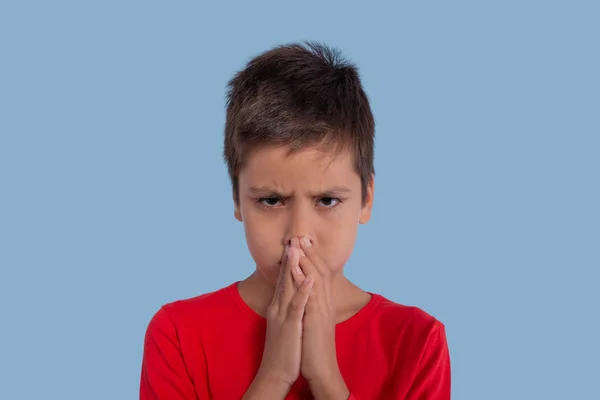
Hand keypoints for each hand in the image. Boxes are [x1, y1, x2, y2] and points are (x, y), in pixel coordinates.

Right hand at [255, 241, 314, 388]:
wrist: (276, 373)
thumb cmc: (286, 349)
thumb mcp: (286, 323)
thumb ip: (289, 308)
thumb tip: (294, 295)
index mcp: (279, 306)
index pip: (285, 278)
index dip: (290, 260)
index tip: (295, 243)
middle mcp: (278, 307)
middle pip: (285, 277)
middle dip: (290, 256)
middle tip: (294, 237)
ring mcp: (282, 316)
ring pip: (288, 286)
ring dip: (294, 266)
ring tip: (298, 248)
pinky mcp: (289, 327)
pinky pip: (297, 306)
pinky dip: (303, 291)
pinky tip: (309, 278)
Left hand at [291, 236, 349, 397]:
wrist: (320, 368)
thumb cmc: (313, 345)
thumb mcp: (313, 320)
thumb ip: (311, 304)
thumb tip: (306, 292)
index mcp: (322, 302)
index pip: (318, 274)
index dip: (312, 256)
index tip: (305, 240)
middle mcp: (324, 303)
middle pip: (319, 272)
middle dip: (309, 252)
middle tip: (301, 234)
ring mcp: (321, 311)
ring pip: (315, 280)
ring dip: (307, 260)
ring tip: (298, 244)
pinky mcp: (316, 320)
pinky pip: (310, 297)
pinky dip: (304, 281)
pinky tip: (298, 269)